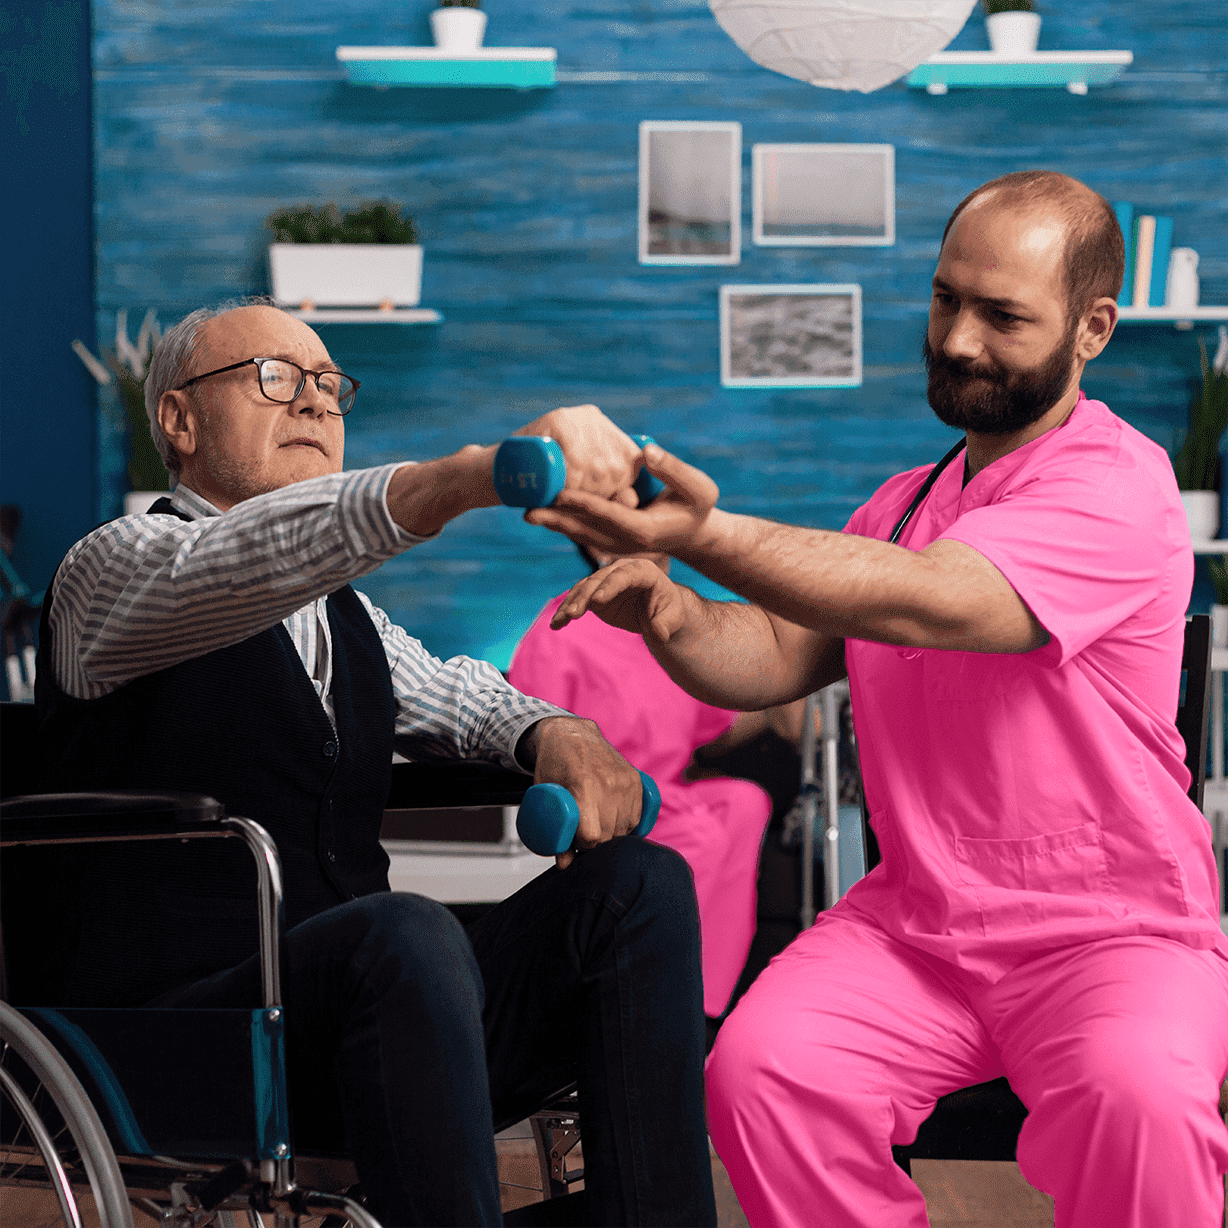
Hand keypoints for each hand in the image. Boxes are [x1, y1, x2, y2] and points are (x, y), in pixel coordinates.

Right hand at [515, 405, 642, 501]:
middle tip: (573, 502)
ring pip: (597, 468)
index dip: (617, 488)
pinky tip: (558, 492)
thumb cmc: (543, 485)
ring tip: (562, 499)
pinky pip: (577, 462)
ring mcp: (575, 416)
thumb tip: (633, 501)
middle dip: (597, 494)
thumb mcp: (582, 489)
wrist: (498, 471)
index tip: (597, 500)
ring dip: (581, 493)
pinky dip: (570, 484)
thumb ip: (610, 493)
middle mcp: (593, 419)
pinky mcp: (559, 420)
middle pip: (615, 468)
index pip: (631, 463)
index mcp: (605, 430)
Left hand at [518, 716, 642, 869]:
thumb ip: (554, 831)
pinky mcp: (637, 779)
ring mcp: (626, 780)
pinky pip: (639, 815)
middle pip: (609, 834)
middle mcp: (609, 783)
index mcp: (584, 786)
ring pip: (626, 828)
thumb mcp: (544, 795)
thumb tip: (565, 865)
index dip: (582, 846)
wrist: (572, 734)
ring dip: (613, 834)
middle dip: (596, 843)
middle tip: (582, 836)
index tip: (575, 844)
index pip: (591, 836)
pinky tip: (616, 821)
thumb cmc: (554, 763)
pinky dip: (629, 824)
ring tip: (597, 825)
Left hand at [525, 444, 718, 554]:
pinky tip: (544, 514)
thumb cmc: (699, 507)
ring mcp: (618, 548)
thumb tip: (646, 451)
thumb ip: (673, 469)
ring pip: (581, 536)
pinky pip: (584, 535)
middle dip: (556, 519)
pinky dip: (564, 525)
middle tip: (527, 509)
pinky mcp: (612, 544)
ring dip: (554, 525)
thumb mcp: (700, 487)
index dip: (583, 503)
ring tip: (526, 512)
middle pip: (586, 531)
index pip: (608, 515)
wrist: (696, 534)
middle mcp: (627, 544)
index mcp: (645, 530)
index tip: (560, 491)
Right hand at [551, 557, 688, 642]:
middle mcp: (621, 570)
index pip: (625, 575)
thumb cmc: (668, 611)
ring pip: (584, 588)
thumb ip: (665, 625)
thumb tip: (659, 634)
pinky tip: (556, 624)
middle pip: (599, 580)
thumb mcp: (673, 619)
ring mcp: (605, 580)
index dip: (611, 586)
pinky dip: (566, 611)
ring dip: (571, 603)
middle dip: (585, 596)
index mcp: (643, 571)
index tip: (598, 601)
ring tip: (561, 621)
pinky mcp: (594, 592)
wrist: (657, 611)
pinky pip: (577, 599)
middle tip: (574, 614)